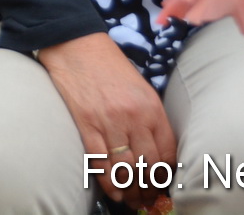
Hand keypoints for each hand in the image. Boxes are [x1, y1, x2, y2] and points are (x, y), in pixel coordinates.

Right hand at [38, 33, 176, 208]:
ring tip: (132, 200)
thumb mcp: (140, 87)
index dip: (167, 174)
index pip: (168, 151)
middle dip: (150, 187)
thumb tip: (155, 149)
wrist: (76, 43)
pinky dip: (109, 181)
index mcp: (151, 106)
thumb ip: (149, 116)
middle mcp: (134, 116)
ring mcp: (110, 121)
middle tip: (148, 199)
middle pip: (149, 164)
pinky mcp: (87, 124)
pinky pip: (101, 161)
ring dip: (131, 189)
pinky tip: (114, 192)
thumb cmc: (108, 64)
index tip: (164, 184)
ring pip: (126, 168)